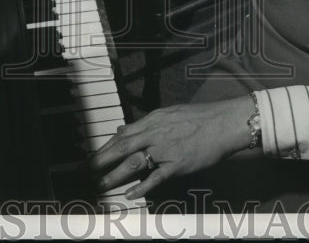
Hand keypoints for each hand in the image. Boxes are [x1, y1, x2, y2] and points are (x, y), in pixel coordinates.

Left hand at [91, 96, 254, 200]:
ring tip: (100, 184)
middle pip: (121, 148)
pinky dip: (142, 187)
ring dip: (114, 175)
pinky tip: (130, 195)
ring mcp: (165, 149)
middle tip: (86, 171)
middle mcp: (155, 133)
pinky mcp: (178, 164)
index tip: (91, 156)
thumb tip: (123, 129)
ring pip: (133, 163)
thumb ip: (145, 122)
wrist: (223, 123)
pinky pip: (156, 178)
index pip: (122, 135)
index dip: (105, 147)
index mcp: (152, 120)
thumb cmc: (198, 117)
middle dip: (101, 160)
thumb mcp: (168, 113)